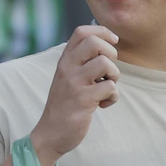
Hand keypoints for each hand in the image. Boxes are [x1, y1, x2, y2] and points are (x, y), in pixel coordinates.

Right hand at [30, 25, 119, 165]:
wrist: (50, 134)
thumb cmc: (65, 104)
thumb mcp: (67, 77)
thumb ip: (80, 61)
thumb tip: (103, 42)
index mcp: (64, 60)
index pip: (82, 32)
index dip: (102, 32)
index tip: (112, 42)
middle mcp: (67, 68)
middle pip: (94, 42)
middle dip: (110, 53)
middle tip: (108, 69)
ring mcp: (74, 84)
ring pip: (105, 64)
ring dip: (114, 76)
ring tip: (106, 87)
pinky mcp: (83, 100)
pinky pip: (110, 88)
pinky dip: (113, 97)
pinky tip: (103, 104)